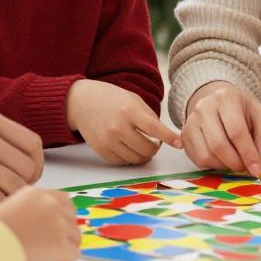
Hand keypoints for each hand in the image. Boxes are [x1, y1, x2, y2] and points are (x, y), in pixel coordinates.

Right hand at [0, 186, 80, 260]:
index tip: (58, 226)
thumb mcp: (7, 209)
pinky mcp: (60, 244)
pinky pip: (74, 253)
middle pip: (72, 216)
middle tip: (60, 242)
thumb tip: (36, 224)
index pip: (61, 199)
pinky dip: (68, 260)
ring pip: (75, 235)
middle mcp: (49, 204)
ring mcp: (57, 223)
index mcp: (34, 194)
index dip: (62, 215)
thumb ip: (26, 211)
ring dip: (68, 246)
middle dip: (68, 229)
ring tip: (57, 257)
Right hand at [66, 79, 181, 165]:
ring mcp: (108, 140)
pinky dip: (130, 157)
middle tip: (154, 142)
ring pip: (136, 159)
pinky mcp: (101, 150)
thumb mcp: (133, 99)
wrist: (81, 102)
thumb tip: (164, 137)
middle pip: (146, 149)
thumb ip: (149, 116)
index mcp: (129, 110)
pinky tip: (129, 147)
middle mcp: (118, 127)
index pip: (154, 128)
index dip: (168, 137)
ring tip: (143, 144)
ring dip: (144, 155)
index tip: (179, 143)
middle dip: (155, 148)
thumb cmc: (111, 99)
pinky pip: (123, 162)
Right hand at [181, 81, 260, 175]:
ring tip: (234, 161)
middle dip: (235, 162)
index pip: (236, 131)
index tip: (257, 169)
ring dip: (224, 166)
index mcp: (226, 98)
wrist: (219, 103)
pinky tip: (222, 158)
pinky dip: (213, 165)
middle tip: (245, 168)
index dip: (248, 154)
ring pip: (206, 155)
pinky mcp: (184, 135)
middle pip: (219, 145)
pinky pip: (197, 159)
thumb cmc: (242, 110)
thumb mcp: (260, 116)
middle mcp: (204, 107)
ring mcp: (191, 121)